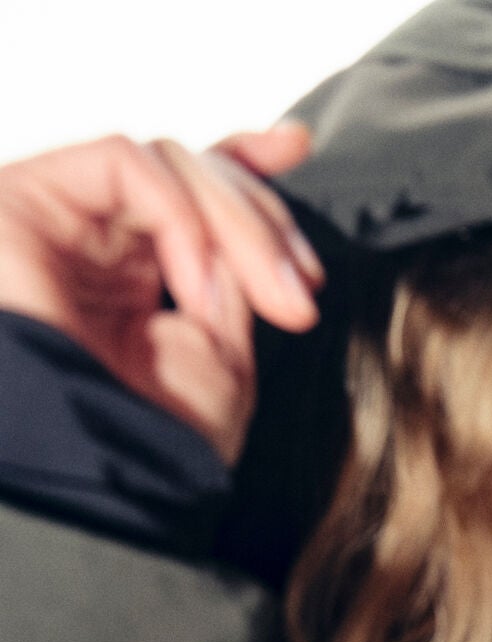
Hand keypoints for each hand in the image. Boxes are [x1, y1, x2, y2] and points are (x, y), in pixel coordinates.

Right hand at [0, 125, 323, 466]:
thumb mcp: (220, 359)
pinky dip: (180, 214)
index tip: (296, 148)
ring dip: (235, 222)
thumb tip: (250, 231)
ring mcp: (59, 219)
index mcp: (135, 281)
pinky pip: (124, 164)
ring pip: (166, 163)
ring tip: (265, 301)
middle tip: (302, 291)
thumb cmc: (151, 445)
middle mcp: (94, 243)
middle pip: (189, 173)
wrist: (98, 482)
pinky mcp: (25, 201)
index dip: (242, 162)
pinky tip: (196, 283)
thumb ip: (233, 280)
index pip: (187, 195)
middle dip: (262, 221)